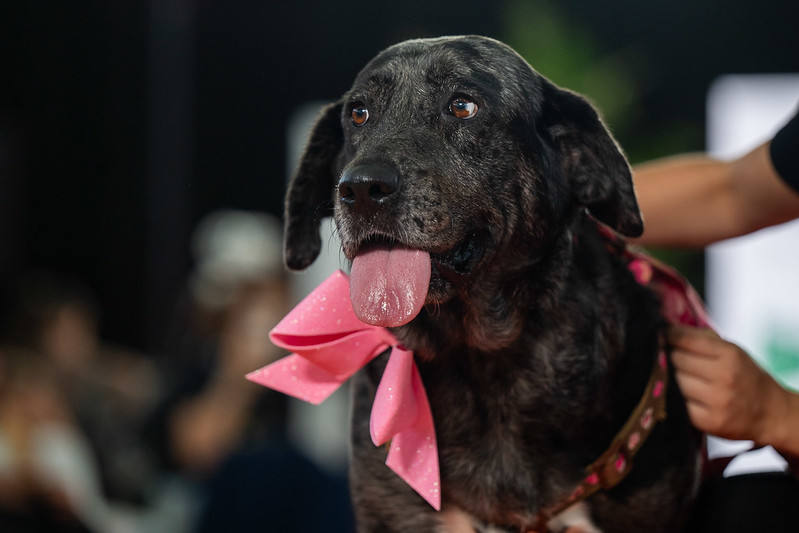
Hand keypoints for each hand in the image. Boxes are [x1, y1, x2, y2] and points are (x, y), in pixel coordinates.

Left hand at [668, 325, 794, 446]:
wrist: (770, 413)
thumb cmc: (744, 376)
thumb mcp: (732, 351)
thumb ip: (701, 338)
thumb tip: (666, 327)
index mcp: (729, 355)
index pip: (684, 339)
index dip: (668, 335)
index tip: (661, 335)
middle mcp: (724, 377)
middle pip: (675, 360)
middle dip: (667, 356)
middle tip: (665, 356)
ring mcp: (716, 401)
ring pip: (673, 382)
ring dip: (668, 377)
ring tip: (672, 375)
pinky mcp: (708, 422)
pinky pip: (677, 404)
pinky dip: (673, 398)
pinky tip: (677, 393)